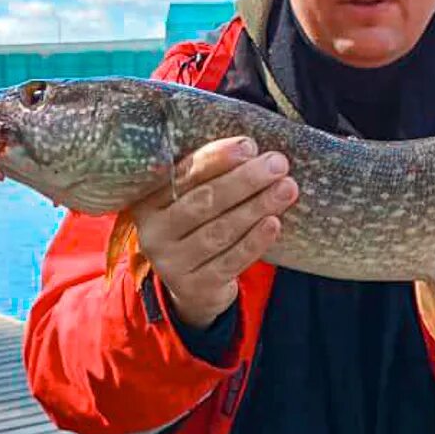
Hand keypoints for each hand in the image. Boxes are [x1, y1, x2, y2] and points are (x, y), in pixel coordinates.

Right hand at [130, 136, 297, 328]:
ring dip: (256, 207)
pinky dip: (254, 240)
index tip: (249, 146)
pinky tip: (274, 222)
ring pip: (219, 231)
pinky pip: (230, 261)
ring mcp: (172, 263)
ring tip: (286, 189)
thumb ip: (209, 175)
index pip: (183, 174)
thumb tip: (250, 147)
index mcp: (147, 201)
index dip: (217, 158)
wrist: (192, 286)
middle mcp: (153, 233)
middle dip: (244, 180)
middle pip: (203, 201)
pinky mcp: (196, 287)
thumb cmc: (198, 227)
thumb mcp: (190, 201)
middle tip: (278, 164)